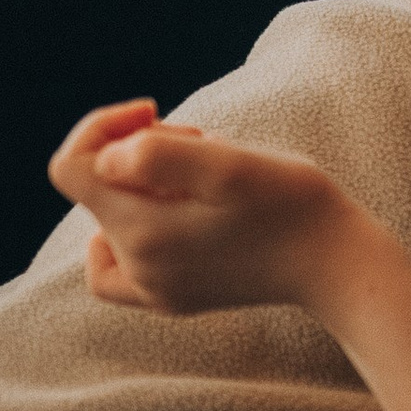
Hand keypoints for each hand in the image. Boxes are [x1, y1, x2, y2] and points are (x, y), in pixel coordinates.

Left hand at [49, 100, 352, 317]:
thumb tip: (108, 159)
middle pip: (97, 188)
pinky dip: (129, 234)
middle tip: (204, 144)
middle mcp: (137, 267)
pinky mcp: (174, 299)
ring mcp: (153, 289)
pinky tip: (165, 219)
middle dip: (138, 150)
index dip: (103, 125)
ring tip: (202, 177)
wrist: (339, 265)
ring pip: (111, 218)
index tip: (155, 111)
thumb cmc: (293, 205)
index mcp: (140, 231)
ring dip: (144, 184)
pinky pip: (118, 268)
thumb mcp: (232, 165)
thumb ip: (159, 156)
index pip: (71, 167)